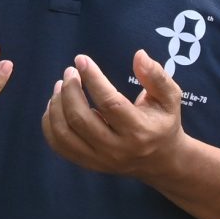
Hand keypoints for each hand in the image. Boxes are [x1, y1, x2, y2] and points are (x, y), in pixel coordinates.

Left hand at [42, 50, 188, 180]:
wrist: (161, 161)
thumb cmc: (163, 122)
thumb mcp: (169, 97)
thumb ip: (156, 76)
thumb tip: (139, 55)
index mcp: (139, 131)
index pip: (109, 103)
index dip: (92, 78)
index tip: (81, 59)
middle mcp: (118, 149)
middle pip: (81, 119)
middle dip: (70, 90)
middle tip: (69, 71)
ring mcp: (100, 160)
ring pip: (65, 134)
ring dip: (56, 105)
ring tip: (60, 85)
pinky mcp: (88, 164)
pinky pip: (59, 146)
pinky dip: (50, 123)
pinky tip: (55, 105)